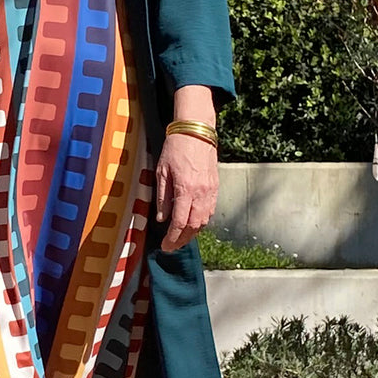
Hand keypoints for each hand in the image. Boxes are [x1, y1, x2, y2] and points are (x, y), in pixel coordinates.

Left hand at [155, 134, 217, 253]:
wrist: (196, 131)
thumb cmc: (175, 148)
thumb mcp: (161, 172)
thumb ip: (162, 197)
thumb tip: (161, 219)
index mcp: (185, 190)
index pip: (180, 223)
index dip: (172, 238)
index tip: (165, 246)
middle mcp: (201, 193)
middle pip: (194, 227)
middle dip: (182, 240)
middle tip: (171, 246)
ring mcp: (210, 190)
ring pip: (204, 221)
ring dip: (193, 233)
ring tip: (181, 237)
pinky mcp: (215, 187)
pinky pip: (211, 211)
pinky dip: (202, 221)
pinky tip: (193, 223)